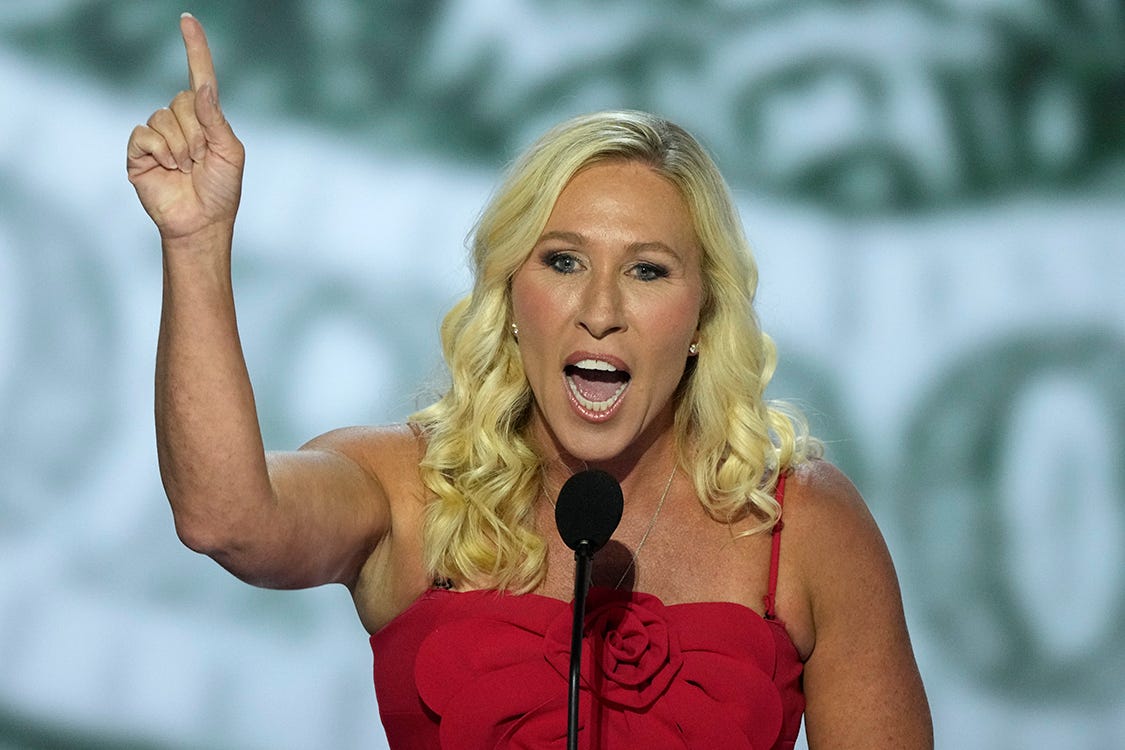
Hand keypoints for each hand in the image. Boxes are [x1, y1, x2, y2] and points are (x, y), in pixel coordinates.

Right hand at [127, 14, 244, 241]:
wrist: (201, 223)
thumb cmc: (221, 191)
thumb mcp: (230, 154)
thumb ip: (217, 120)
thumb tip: (204, 87)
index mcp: (206, 118)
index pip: (199, 76)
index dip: (195, 48)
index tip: (187, 20)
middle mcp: (181, 121)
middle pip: (182, 101)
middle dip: (196, 133)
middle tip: (201, 161)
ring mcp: (158, 135)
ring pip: (163, 118)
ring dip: (180, 147)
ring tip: (186, 169)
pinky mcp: (139, 151)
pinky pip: (144, 134)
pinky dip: (160, 151)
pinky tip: (167, 169)